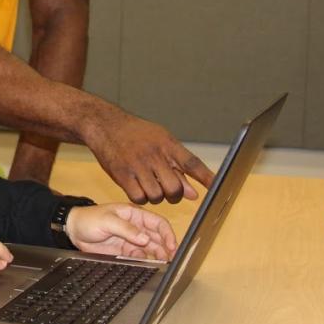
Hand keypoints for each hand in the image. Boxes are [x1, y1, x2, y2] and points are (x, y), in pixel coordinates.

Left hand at [65, 204, 176, 260]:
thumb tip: (144, 239)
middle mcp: (136, 227)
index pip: (158, 223)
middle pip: (157, 237)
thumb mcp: (107, 220)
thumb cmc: (89, 219)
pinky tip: (149, 266)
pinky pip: (139, 257)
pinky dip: (145, 261)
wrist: (73, 230)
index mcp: (134, 215)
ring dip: (158, 255)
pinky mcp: (124, 251)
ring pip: (150, 248)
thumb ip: (126, 229)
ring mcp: (131, 240)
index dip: (168, 234)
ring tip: (164, 264)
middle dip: (167, 248)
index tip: (172, 246)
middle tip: (172, 260)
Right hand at [87, 111, 214, 203]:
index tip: (218, 188)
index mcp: (167, 144)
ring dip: (156, 196)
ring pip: (157, 196)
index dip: (206, 178)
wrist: (105, 125)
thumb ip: (178, 168)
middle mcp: (154, 155)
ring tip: (149, 185)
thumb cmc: (136, 134)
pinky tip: (138, 188)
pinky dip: (141, 198)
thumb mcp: (160, 142)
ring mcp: (138, 165)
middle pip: (174, 188)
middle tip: (168, 190)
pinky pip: (139, 198)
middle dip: (174, 195)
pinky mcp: (122, 174)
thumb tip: (193, 194)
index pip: (192, 163)